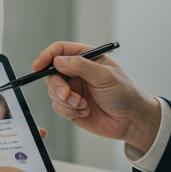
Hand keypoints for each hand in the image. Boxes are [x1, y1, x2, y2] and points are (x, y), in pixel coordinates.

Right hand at [35, 41, 160, 152]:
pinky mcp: (71, 107)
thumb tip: (57, 61)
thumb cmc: (125, 94)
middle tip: (67, 95)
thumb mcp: (105, 76)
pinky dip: (70, 111)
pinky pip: (58, 107)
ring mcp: (73, 90)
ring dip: (66, 101)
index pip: (60, 50)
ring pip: (53, 92)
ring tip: (84, 105)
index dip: (46, 56)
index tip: (38, 66)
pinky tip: (86, 112)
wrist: (132, 121)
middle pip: (51, 73)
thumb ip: (81, 66)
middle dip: (57, 85)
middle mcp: (76, 72)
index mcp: (86, 58)